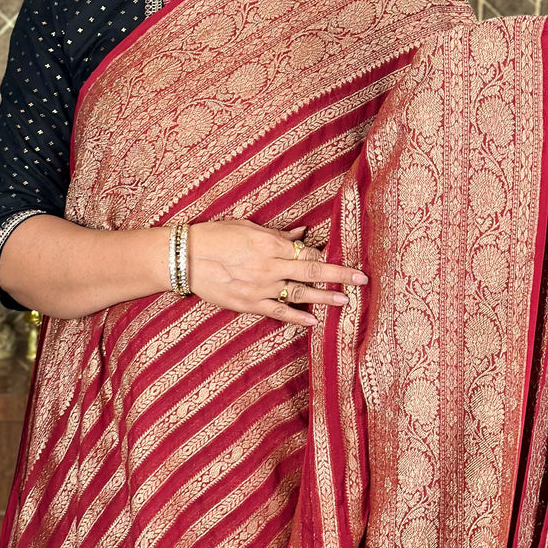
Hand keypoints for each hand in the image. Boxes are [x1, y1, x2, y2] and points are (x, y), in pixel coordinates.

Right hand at [186, 220, 366, 327]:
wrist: (185, 257)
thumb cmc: (214, 236)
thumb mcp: (247, 226)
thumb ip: (278, 233)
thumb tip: (303, 232)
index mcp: (270, 243)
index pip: (307, 251)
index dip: (326, 255)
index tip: (341, 258)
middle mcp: (270, 265)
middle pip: (312, 269)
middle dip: (339, 273)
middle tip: (362, 278)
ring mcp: (260, 286)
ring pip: (300, 293)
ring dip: (324, 297)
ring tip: (346, 300)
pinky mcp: (249, 303)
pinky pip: (278, 312)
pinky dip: (297, 317)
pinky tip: (314, 321)